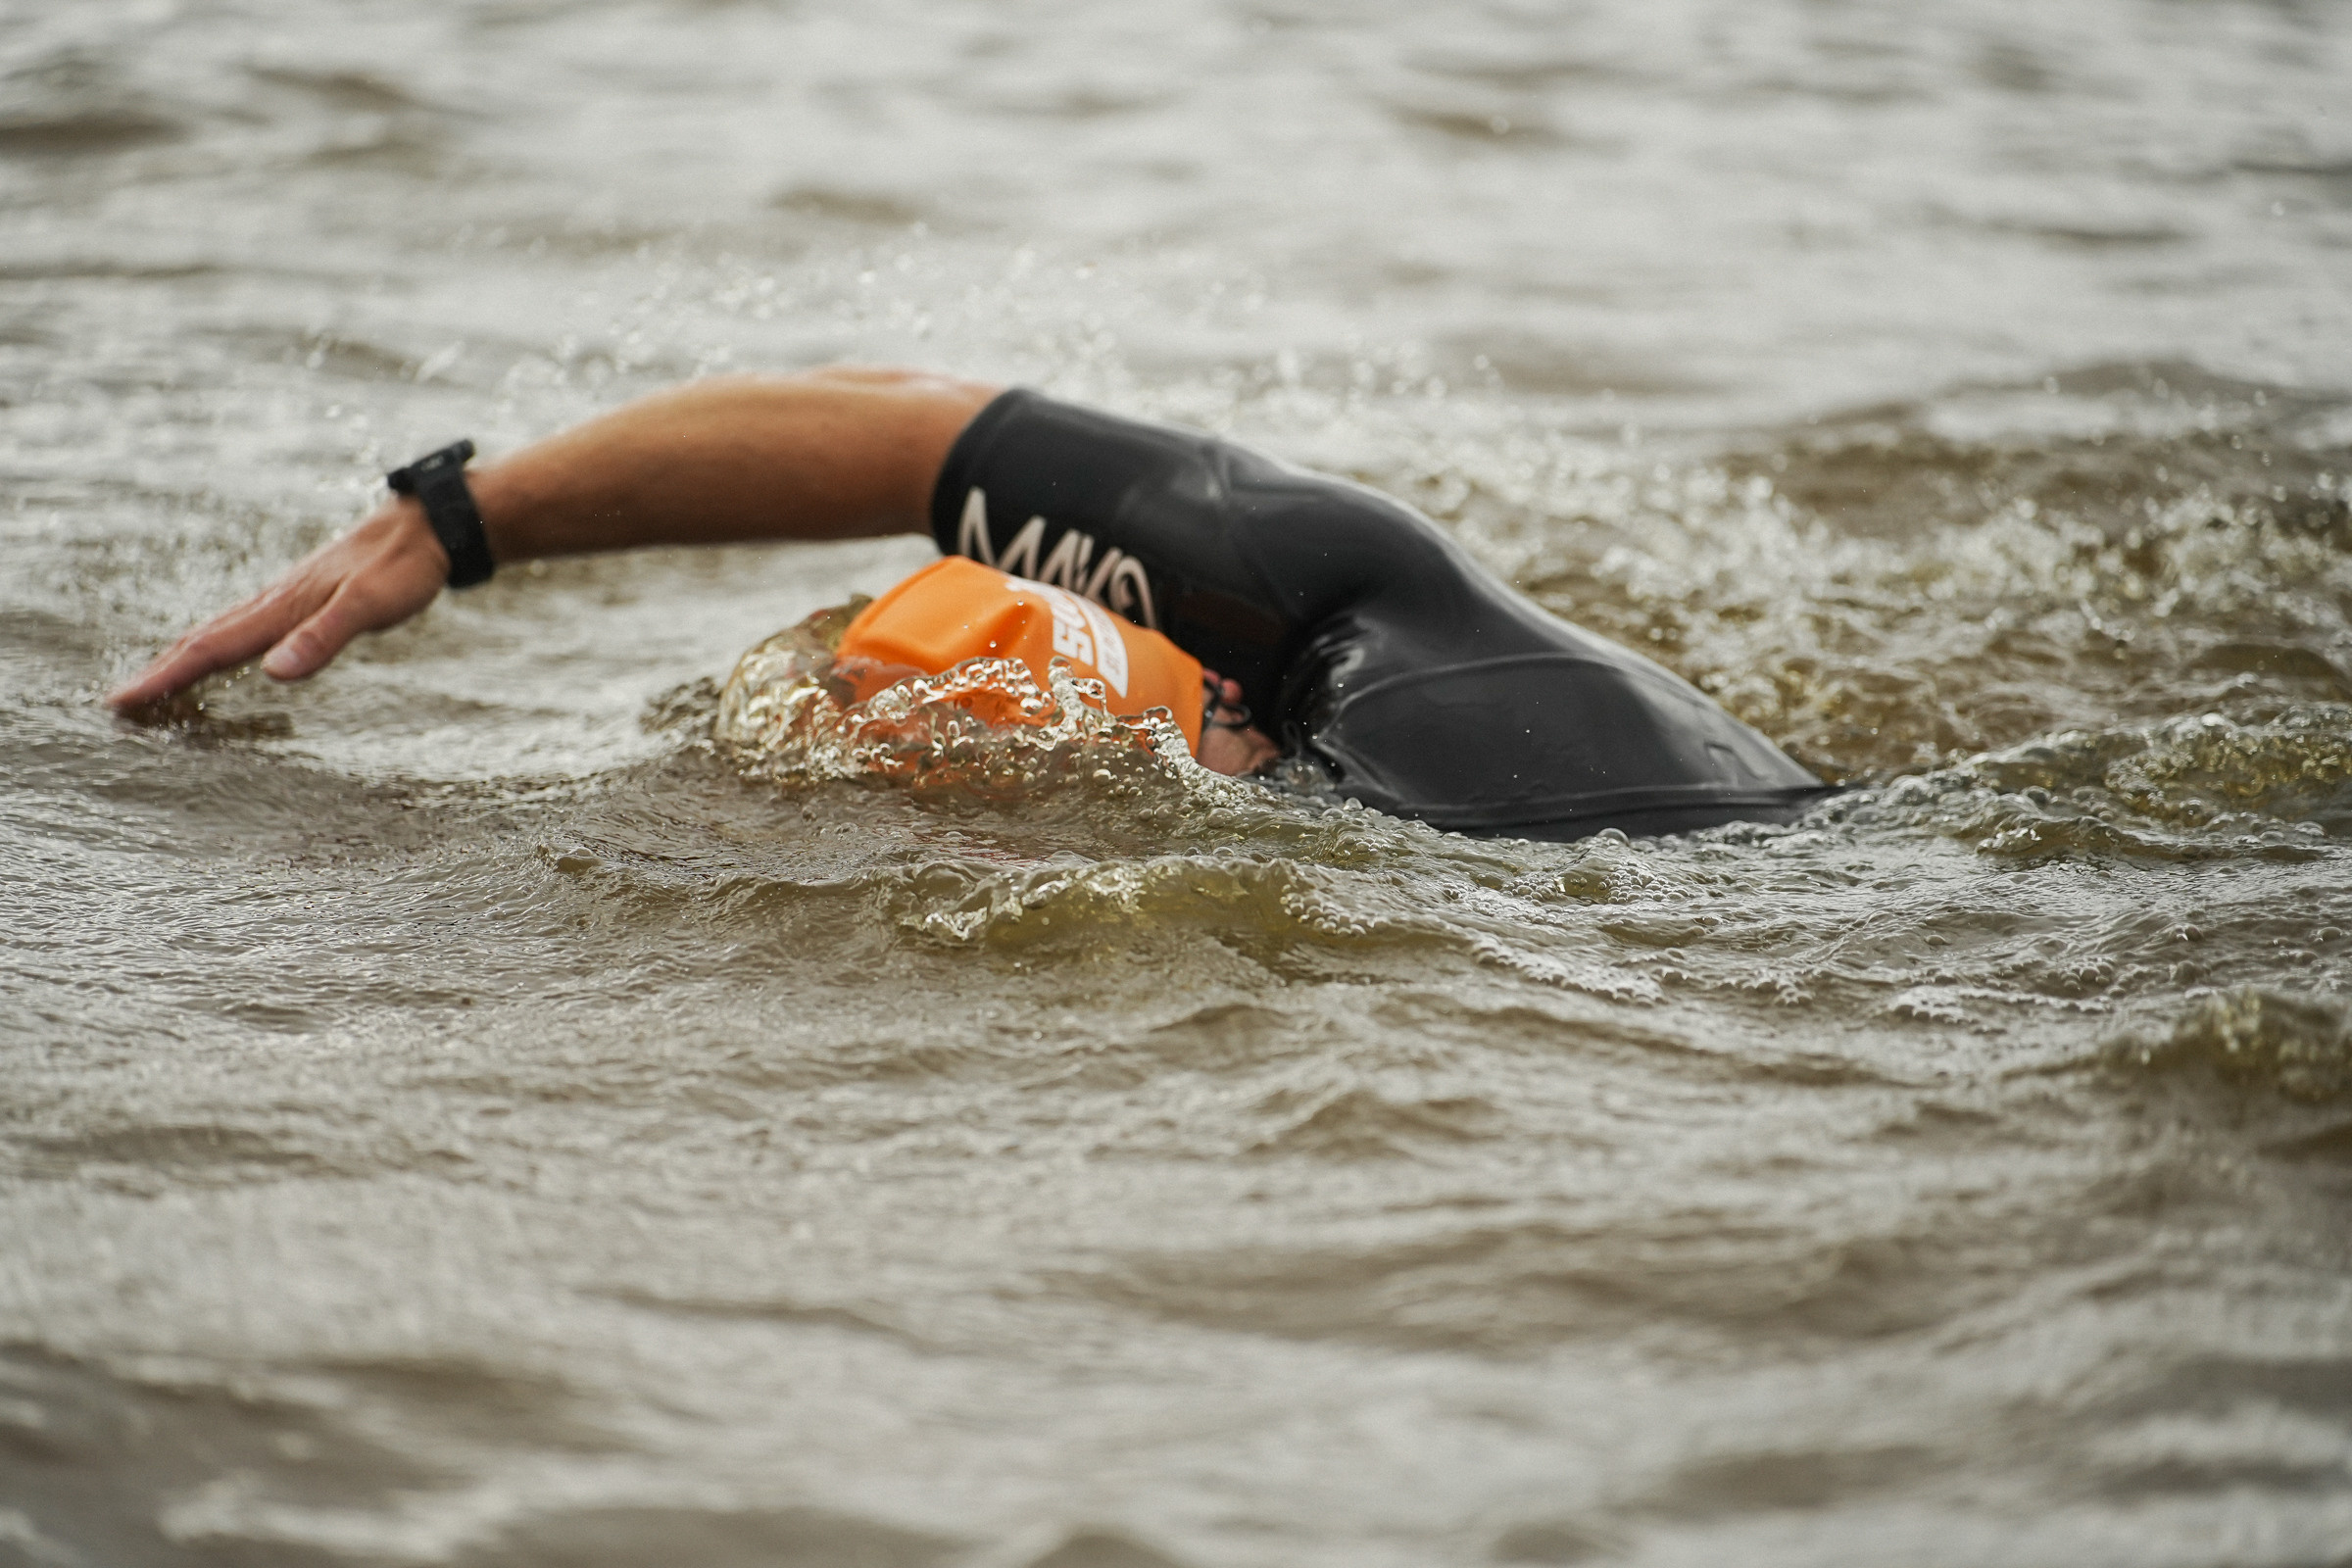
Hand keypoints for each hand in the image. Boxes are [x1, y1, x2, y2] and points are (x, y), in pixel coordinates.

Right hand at [107, 502, 451, 710]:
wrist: (425, 526)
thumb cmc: (402, 567)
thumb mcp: (370, 607)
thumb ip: (324, 638)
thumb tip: (273, 673)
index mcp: (281, 607)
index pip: (211, 648)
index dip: (166, 677)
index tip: (123, 702)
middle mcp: (273, 601)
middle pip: (203, 640)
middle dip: (159, 672)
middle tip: (119, 704)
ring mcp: (285, 598)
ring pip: (220, 631)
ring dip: (181, 659)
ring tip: (151, 685)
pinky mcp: (300, 598)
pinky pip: (244, 626)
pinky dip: (217, 645)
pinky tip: (219, 653)